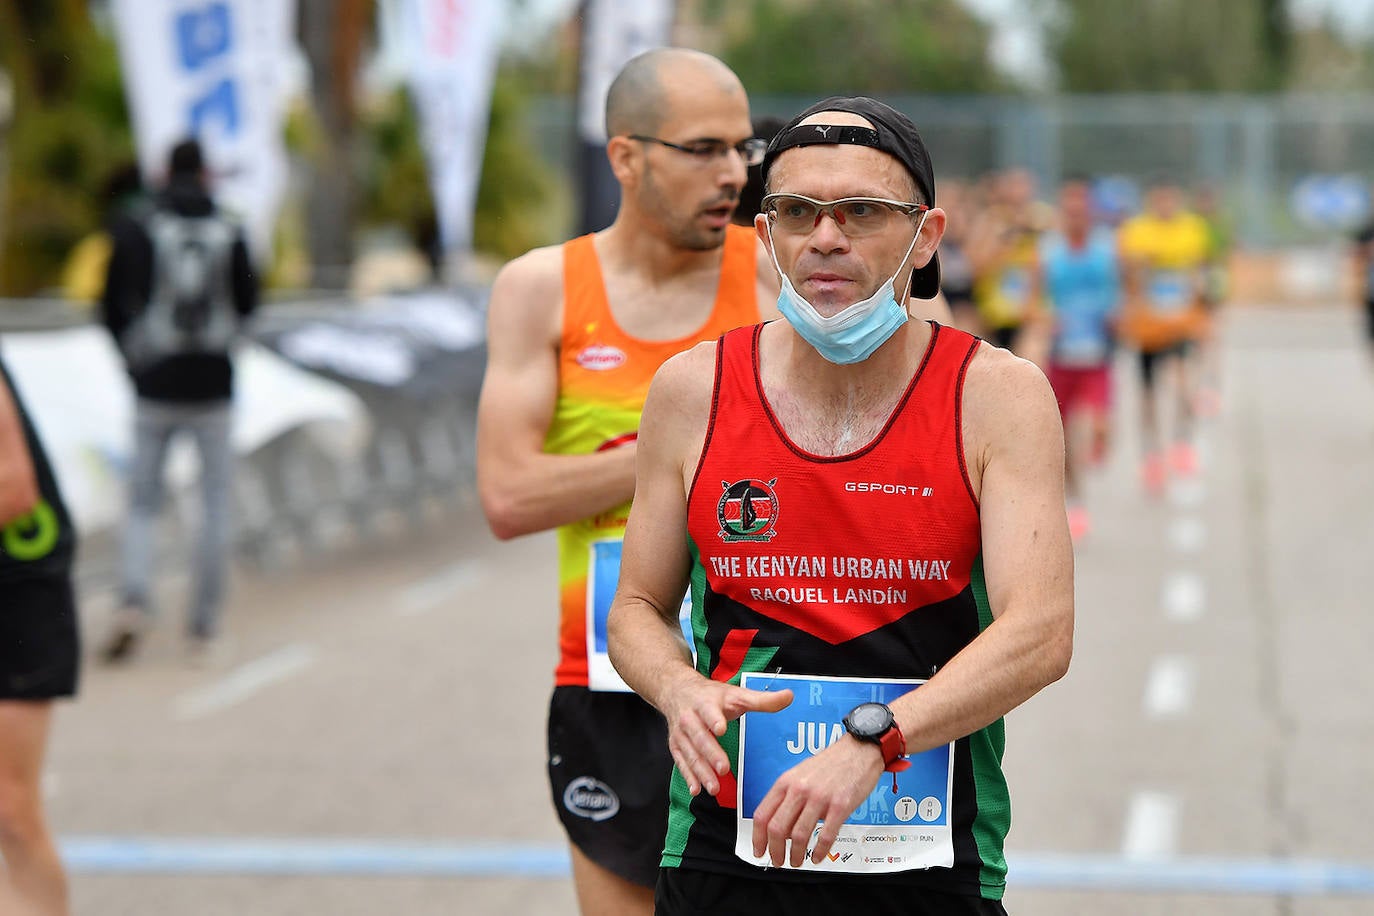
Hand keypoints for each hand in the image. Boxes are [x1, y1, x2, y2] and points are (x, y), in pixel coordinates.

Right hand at [662, 675, 792, 797]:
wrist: (677, 691)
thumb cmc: (710, 696)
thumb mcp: (735, 694)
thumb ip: (762, 700)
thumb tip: (789, 696)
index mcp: (706, 703)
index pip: (709, 711)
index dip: (714, 719)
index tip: (721, 728)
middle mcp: (691, 718)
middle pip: (700, 737)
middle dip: (711, 753)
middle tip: (724, 768)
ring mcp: (681, 734)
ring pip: (691, 754)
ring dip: (701, 771)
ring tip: (713, 787)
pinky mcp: (676, 746)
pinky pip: (681, 763)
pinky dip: (688, 777)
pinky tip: (696, 789)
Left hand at [750, 735, 883, 867]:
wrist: (859, 749)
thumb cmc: (830, 763)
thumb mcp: (800, 774)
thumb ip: (787, 798)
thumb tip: (779, 827)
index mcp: (786, 782)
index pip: (763, 815)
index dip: (758, 838)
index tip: (759, 850)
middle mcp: (799, 790)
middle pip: (777, 829)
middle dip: (775, 851)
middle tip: (778, 861)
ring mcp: (819, 798)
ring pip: (799, 836)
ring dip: (796, 855)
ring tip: (796, 861)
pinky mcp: (840, 806)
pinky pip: (826, 836)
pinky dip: (819, 852)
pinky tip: (817, 857)